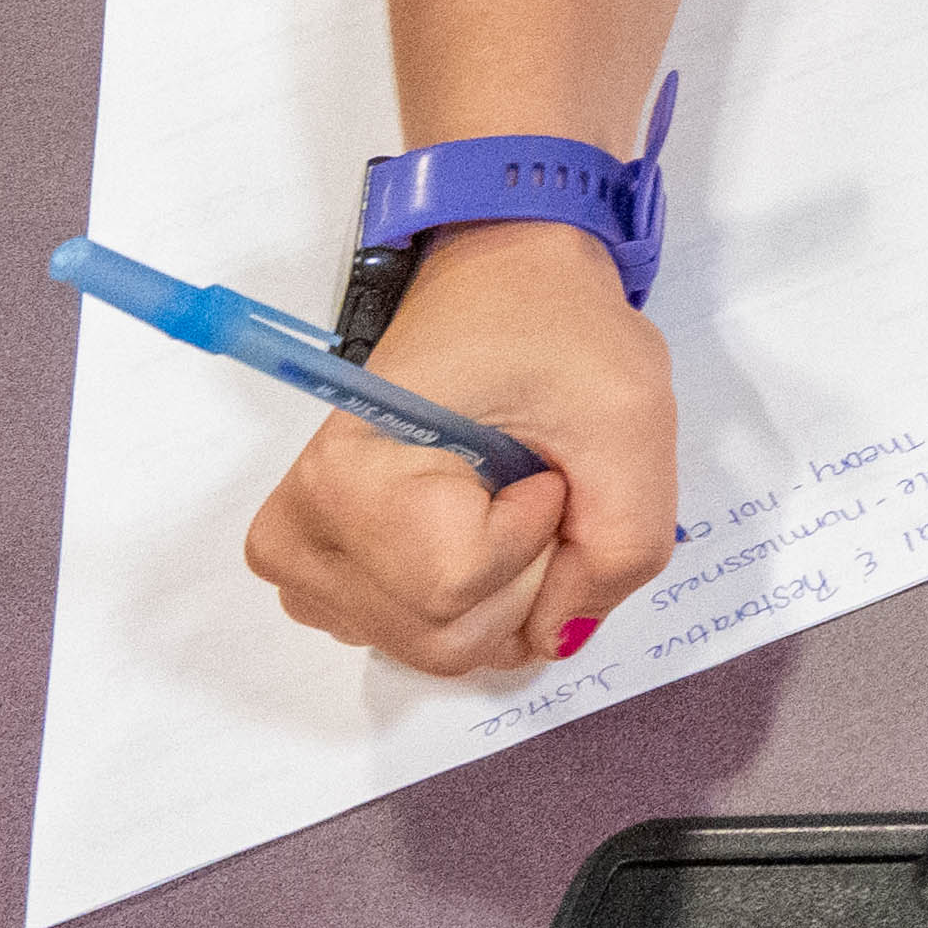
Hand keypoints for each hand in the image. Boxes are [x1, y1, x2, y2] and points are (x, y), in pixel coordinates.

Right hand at [241, 225, 677, 677]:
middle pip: (446, 634)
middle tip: (533, 481)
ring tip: (504, 493)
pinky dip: (478, 597)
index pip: (455, 585)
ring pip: (439, 644)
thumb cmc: (553, 328)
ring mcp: (304, 561)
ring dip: (509, 587)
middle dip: (530, 573)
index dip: (533, 532)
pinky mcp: (324, 575)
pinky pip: (423, 634)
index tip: (538, 462)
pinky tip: (478, 525)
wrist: (504, 283)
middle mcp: (299, 532)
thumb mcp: (628, 419)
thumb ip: (621, 546)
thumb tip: (562, 635)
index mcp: (344, 477)